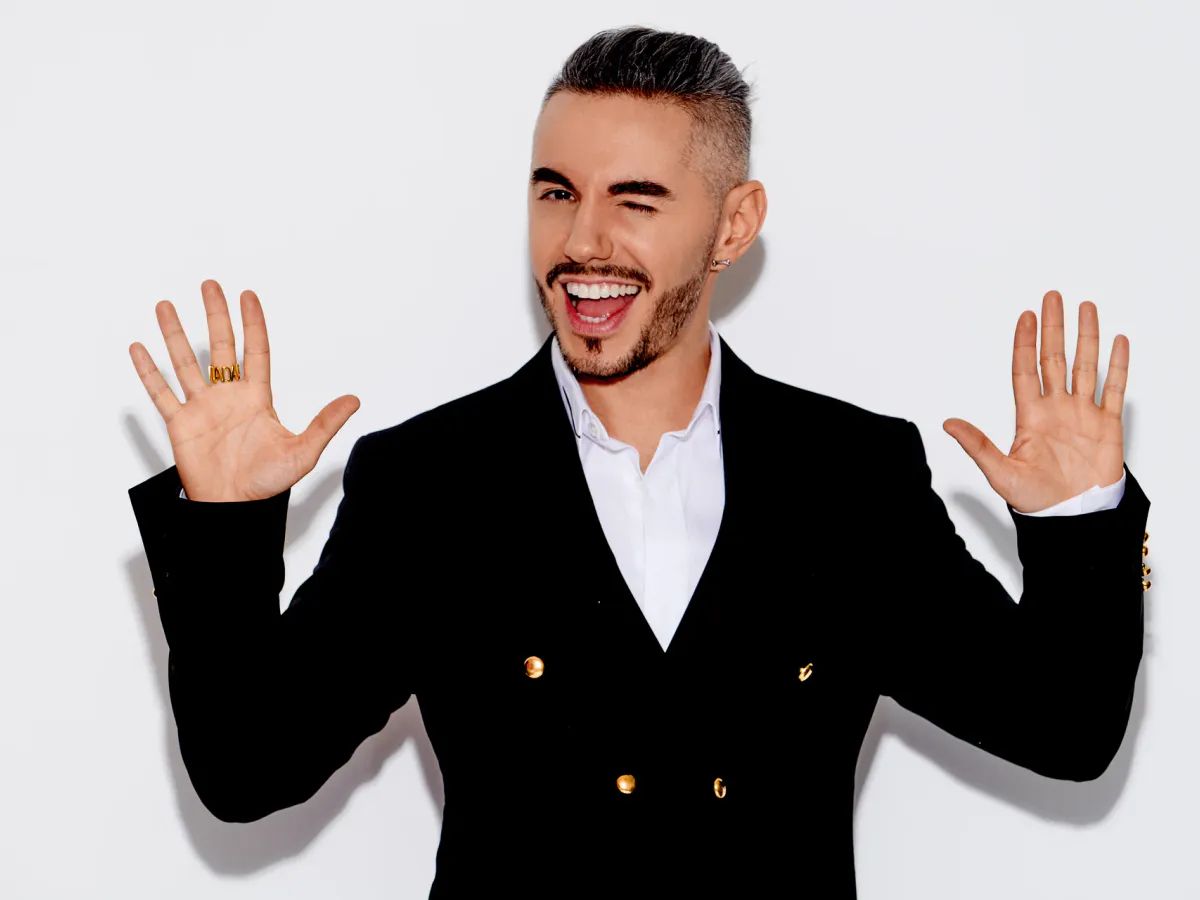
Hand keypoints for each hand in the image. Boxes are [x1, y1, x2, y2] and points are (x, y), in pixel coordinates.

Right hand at [129, 280, 359, 501]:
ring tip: (165, 306)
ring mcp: (202, 408)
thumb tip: (354, 400)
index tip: (247, 294)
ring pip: (185, 363)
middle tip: (210, 285)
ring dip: (174, 334)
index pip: (254, 350)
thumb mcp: (302, 452)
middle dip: (215, 315)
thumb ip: (325, 423)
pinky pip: (161, 393)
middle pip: (219, 346)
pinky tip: (139, 348)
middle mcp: (228, 397)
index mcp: (256, 398)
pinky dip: (148, 371)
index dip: (252, 323)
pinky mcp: (180, 424)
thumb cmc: (267, 484)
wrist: (234, 509)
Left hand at [943, 290, 1126, 513]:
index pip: (1026, 370)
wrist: (1072, 519)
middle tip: (1052, 297)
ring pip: (1086, 366)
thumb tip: (948, 424)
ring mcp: (1083, 414)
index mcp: (1031, 416)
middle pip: (1055, 358)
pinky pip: (1114, 389)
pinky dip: (1119, 366)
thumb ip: (977, 445)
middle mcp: (1057, 409)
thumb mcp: (1000, 472)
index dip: (1026, 343)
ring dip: (1086, 337)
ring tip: (1086, 308)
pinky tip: (1119, 342)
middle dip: (1054, 327)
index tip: (1026, 316)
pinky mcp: (1107, 426)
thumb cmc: (1036, 500)